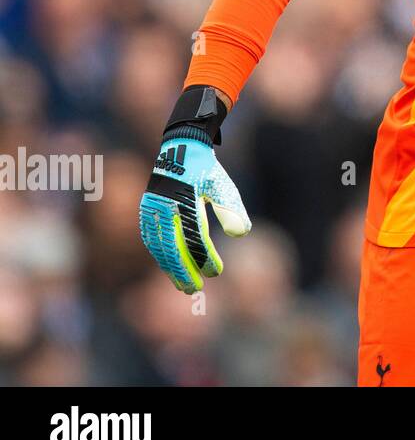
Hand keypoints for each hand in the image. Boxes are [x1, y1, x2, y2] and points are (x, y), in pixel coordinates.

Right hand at [139, 126, 250, 293]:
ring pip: (159, 246)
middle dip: (184, 270)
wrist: (181, 150)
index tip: (215, 272)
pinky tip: (170, 267)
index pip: (195, 237)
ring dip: (170, 267)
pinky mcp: (147, 210)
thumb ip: (231, 209)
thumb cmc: (206, 171)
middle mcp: (165, 206)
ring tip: (182, 284)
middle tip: (196, 289)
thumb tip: (241, 234)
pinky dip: (160, 255)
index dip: (205, 257)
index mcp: (185, 200)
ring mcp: (152, 209)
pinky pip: (152, 239)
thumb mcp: (222, 187)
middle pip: (173, 247)